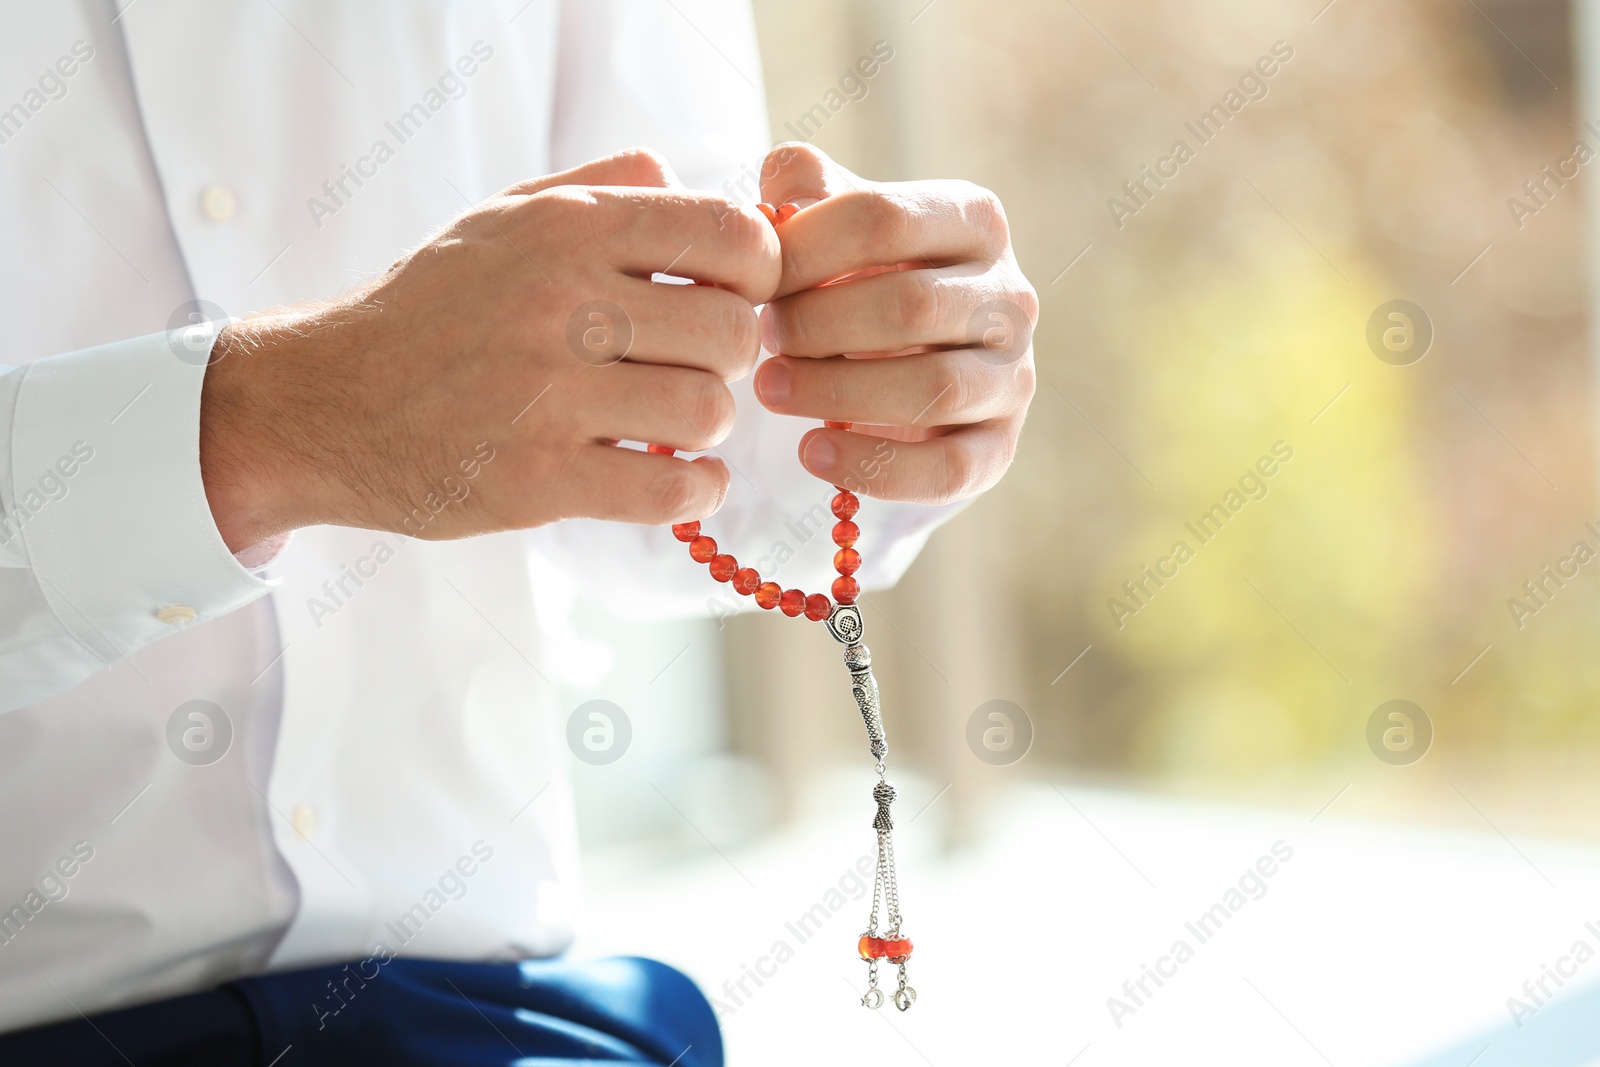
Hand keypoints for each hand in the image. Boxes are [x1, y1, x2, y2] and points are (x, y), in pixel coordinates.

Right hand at [200, 149, 779, 551]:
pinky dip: (697, 489)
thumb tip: (674, 173)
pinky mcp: (539, 478)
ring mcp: (550, 394)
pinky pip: (669, 490)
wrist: (327, 401)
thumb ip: (595, 188)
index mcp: (568, 228)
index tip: (734, 296)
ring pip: (706, 411)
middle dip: (729, 356)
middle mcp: (563, 302)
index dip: (757, 272)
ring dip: (705, 426)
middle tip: (694, 366)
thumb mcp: (501, 220)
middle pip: (731, 331)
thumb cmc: (430, 309)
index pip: (728, 234)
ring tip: (672, 423)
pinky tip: (681, 478)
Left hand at [753, 144, 1035, 503]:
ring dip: (836, 392)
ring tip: (772, 389)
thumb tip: (780, 186)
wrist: (903, 364)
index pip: (883, 217)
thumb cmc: (860, 278)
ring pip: (933, 388)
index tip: (755, 278)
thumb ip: (805, 189)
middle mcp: (1010, 295)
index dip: (805, 248)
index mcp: (973, 220)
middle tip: (763, 337)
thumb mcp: (834, 223)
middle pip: (909, 306)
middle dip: (818, 324)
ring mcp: (1013, 375)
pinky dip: (874, 466)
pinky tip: (813, 450)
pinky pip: (947, 470)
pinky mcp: (999, 447)